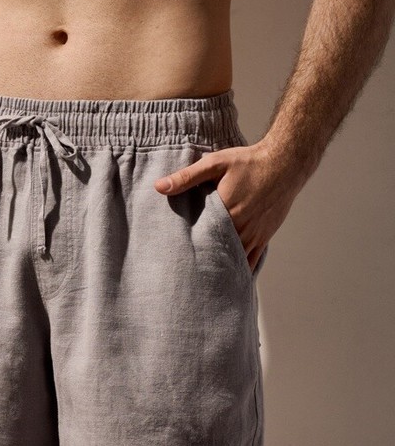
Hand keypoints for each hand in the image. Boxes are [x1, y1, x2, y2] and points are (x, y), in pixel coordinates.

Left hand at [153, 138, 301, 271]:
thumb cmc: (248, 162)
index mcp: (225, 212)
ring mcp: (254, 236)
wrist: (285, 163)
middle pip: (215, 253)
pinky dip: (239, 271)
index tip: (172, 257)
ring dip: (219, 270)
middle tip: (182, 277)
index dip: (186, 249)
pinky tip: (228, 281)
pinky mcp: (264, 238)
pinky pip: (251, 261)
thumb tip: (159, 187)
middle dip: (200, 263)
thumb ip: (187, 177)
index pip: (199, 238)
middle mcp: (240, 228)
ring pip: (233, 261)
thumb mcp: (215, 163)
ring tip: (200, 283)